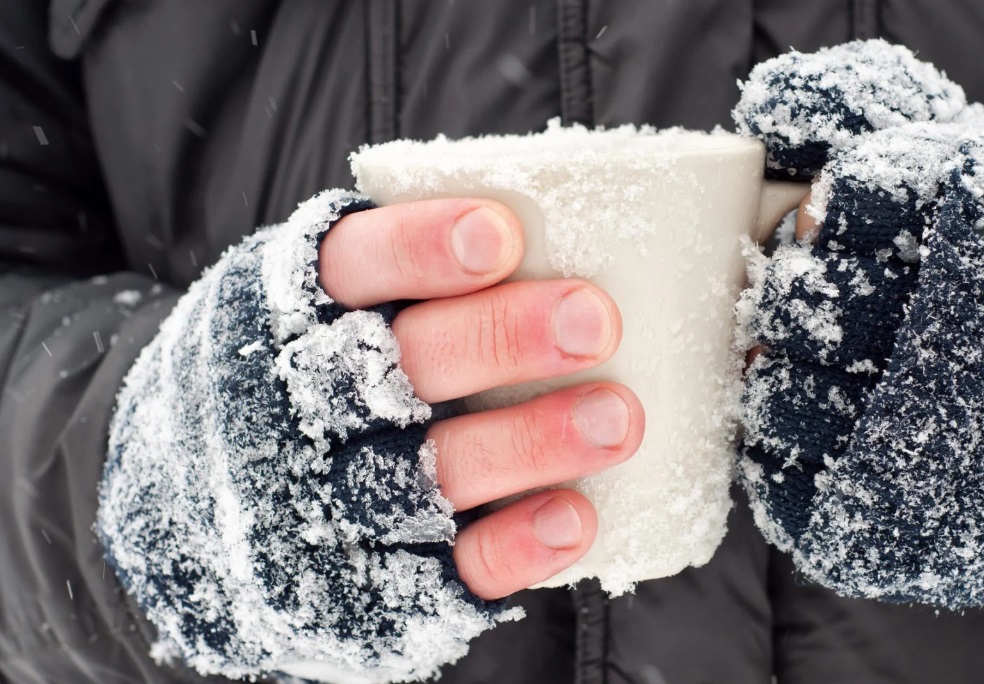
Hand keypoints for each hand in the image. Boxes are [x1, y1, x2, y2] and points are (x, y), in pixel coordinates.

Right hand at [318, 199, 643, 599]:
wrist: (210, 523)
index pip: (349, 268)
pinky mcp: (375, 581)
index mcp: (293, 314)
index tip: (501, 235)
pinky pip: (447, 567)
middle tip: (595, 321)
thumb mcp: (326, 305)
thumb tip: (563, 225)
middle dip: (501, 339)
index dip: (419, 249)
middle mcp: (304, 405)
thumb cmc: (318, 373)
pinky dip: (513, 544)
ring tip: (618, 418)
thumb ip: (414, 273)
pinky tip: (575, 516)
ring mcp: (333, 500)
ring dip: (530, 442)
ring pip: (433, 470)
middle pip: (402, 367)